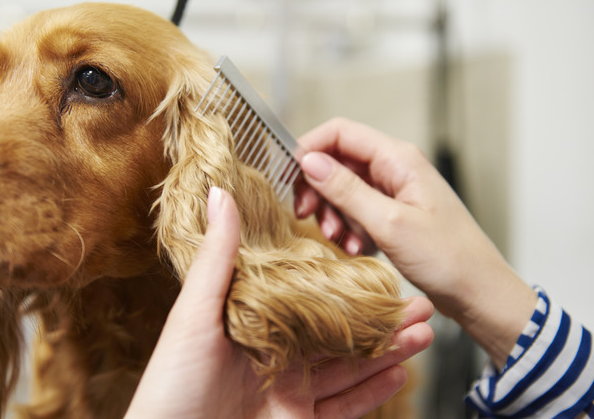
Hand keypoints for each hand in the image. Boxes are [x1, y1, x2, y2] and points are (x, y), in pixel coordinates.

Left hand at [125, 187, 433, 417]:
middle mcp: (274, 358)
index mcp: (251, 325)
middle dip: (379, 319)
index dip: (342, 284)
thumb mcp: (192, 314)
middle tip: (416, 302)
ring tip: (423, 332)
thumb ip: (217, 258)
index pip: (306, 298)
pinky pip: (343, 407)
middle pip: (336, 334)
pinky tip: (398, 370)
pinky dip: (373, 391)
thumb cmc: (170, 383)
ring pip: (348, 369)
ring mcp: (288, 394)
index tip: (375, 268)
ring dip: (387, 351)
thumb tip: (220, 196)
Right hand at [295, 118, 536, 366]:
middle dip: (318, 188)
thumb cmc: (448, 258)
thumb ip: (346, 190)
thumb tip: (309, 161)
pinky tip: (356, 249)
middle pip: (338, 161)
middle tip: (306, 216)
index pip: (340, 132)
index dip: (309, 149)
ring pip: (344, 189)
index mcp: (398, 159)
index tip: (290, 178)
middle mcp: (395, 168)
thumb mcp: (389, 223)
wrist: (479, 292)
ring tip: (340, 240)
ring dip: (333, 214)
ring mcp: (394, 192)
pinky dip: (349, 228)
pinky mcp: (393, 214)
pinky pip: (357, 211)